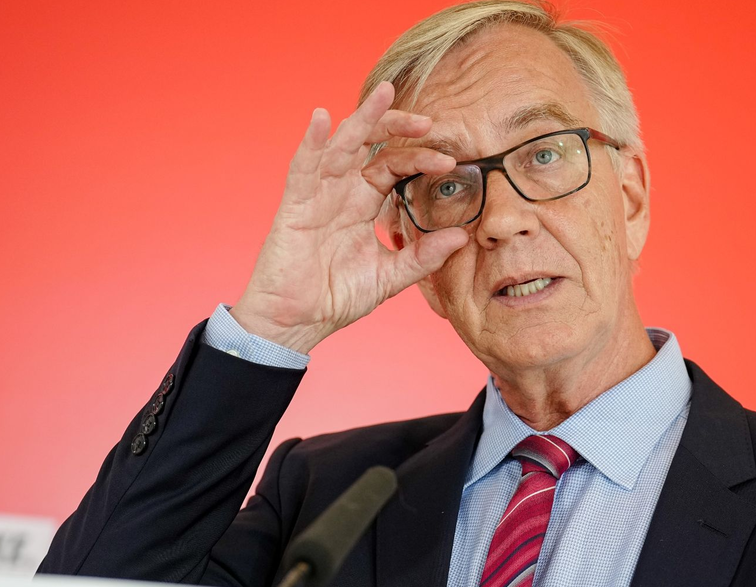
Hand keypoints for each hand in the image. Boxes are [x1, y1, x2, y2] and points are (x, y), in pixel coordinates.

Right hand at [231, 81, 468, 352]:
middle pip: (369, 145)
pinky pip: (303, 167)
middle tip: (428, 119)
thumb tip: (461, 238)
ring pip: (341, 145)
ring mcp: (317, 194)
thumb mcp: (390, 276)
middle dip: (396, 126)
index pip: (394, 168)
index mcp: (363, 204)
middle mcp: (341, 192)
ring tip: (383, 94)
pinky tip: (322, 119)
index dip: (419, 159)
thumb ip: (422, 257)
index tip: (449, 161)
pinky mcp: (295, 205)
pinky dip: (312, 142)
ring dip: (362, 119)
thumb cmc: (336, 297)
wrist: (298, 322)